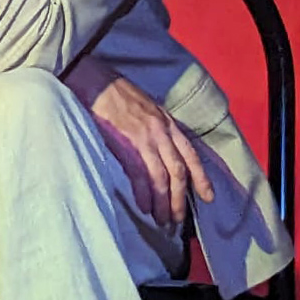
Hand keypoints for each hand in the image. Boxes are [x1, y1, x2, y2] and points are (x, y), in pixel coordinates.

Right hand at [83, 71, 214, 227]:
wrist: (92, 80)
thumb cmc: (113, 91)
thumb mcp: (144, 105)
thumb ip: (155, 124)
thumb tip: (159, 147)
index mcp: (166, 121)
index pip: (190, 154)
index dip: (201, 178)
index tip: (207, 197)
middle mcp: (160, 131)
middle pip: (178, 171)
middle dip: (180, 198)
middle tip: (177, 219)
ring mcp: (144, 138)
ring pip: (162, 177)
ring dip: (163, 202)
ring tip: (161, 219)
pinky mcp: (125, 144)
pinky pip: (139, 175)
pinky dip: (143, 194)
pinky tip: (143, 206)